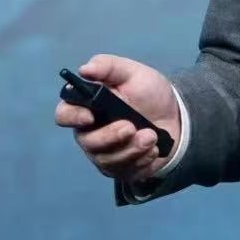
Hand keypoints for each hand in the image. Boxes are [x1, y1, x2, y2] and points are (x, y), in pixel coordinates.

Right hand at [54, 52, 180, 182]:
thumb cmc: (148, 92)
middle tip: (131, 127)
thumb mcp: (133, 73)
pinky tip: (154, 149)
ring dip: (131, 149)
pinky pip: (124, 172)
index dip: (73, 117)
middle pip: (87, 142)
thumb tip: (85, 69)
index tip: (91, 115)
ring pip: (107, 160)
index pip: (65, 115)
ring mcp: (104, 154)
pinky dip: (141, 161)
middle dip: (110, 136)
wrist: (175, 117)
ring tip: (152, 136)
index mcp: (88, 107)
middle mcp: (90, 133)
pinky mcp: (120, 170)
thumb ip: (109, 67)